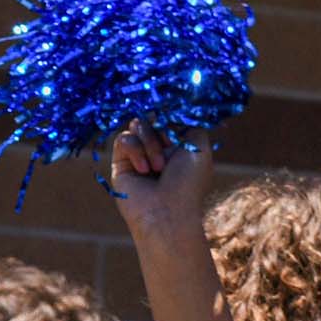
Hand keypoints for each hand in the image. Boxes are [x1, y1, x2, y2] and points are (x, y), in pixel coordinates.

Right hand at [106, 117, 214, 240]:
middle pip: (152, 116)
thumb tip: (173, 108)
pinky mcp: (120, 163)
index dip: (172, 119)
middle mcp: (158, 148)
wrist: (166, 212)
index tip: (177, 135)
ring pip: (137, 124)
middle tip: (169, 150)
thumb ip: (189, 121)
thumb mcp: (199, 145)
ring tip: (157, 167)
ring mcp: (138, 155)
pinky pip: (123, 138)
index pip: (169, 116)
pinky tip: (143, 170)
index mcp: (178, 144)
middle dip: (161, 132)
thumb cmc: (187, 182)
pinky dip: (135, 150)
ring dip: (150, 142)